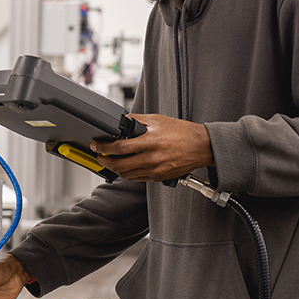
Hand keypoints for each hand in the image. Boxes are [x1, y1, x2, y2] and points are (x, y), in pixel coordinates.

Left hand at [91, 113, 213, 182]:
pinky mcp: (158, 177)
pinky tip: (124, 166)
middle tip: (99, 156)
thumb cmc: (182, 132)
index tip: (97, 145)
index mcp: (151, 141)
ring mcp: (155, 170)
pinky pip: (136, 178)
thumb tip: (121, 122)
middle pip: (119, 165)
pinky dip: (126, 173)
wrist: (201, 146)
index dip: (104, 147)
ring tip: (109, 161)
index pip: (120, 147)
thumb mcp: (158, 120)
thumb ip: (137, 120)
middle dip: (104, 161)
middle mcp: (152, 158)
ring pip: (126, 174)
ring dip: (114, 169)